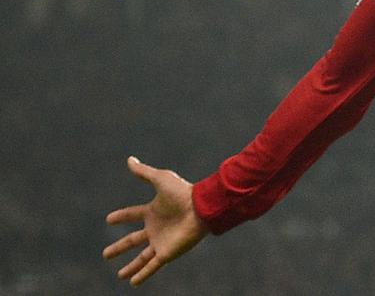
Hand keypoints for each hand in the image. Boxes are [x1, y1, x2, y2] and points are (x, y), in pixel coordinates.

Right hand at [103, 156, 207, 284]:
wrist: (201, 207)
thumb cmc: (182, 192)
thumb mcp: (160, 179)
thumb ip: (144, 172)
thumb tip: (129, 160)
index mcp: (153, 211)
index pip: (132, 215)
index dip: (121, 216)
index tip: (108, 219)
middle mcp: (156, 228)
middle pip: (133, 240)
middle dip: (119, 247)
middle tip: (105, 254)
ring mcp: (161, 242)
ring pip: (142, 257)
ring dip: (130, 266)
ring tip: (120, 275)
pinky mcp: (167, 253)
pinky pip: (152, 266)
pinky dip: (142, 274)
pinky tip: (133, 283)